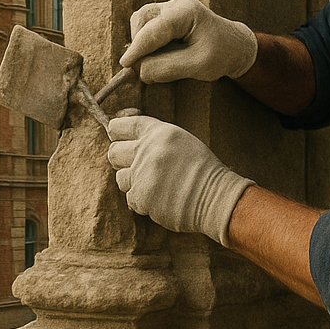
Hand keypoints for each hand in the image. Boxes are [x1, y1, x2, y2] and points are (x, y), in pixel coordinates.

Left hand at [107, 114, 253, 245]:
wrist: (216, 198)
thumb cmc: (202, 169)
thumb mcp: (179, 141)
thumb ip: (153, 138)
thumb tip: (126, 139)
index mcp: (157, 132)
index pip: (119, 126)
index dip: (116, 133)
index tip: (118, 139)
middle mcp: (147, 150)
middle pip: (113, 152)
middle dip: (121, 160)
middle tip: (136, 166)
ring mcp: (142, 174)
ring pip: (120, 178)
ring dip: (133, 183)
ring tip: (155, 185)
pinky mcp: (141, 196)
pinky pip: (130, 198)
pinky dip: (142, 202)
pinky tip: (160, 199)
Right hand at [121, 0, 256, 81]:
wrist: (234, 46)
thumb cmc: (221, 55)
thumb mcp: (197, 67)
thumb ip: (166, 68)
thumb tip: (138, 70)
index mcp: (188, 11)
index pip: (155, 29)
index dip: (138, 48)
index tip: (125, 65)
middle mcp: (177, 3)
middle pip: (143, 19)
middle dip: (138, 44)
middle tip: (139, 67)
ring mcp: (171, 6)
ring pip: (141, 20)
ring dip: (140, 42)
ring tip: (151, 61)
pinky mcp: (167, 13)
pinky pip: (147, 25)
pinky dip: (146, 40)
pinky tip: (155, 55)